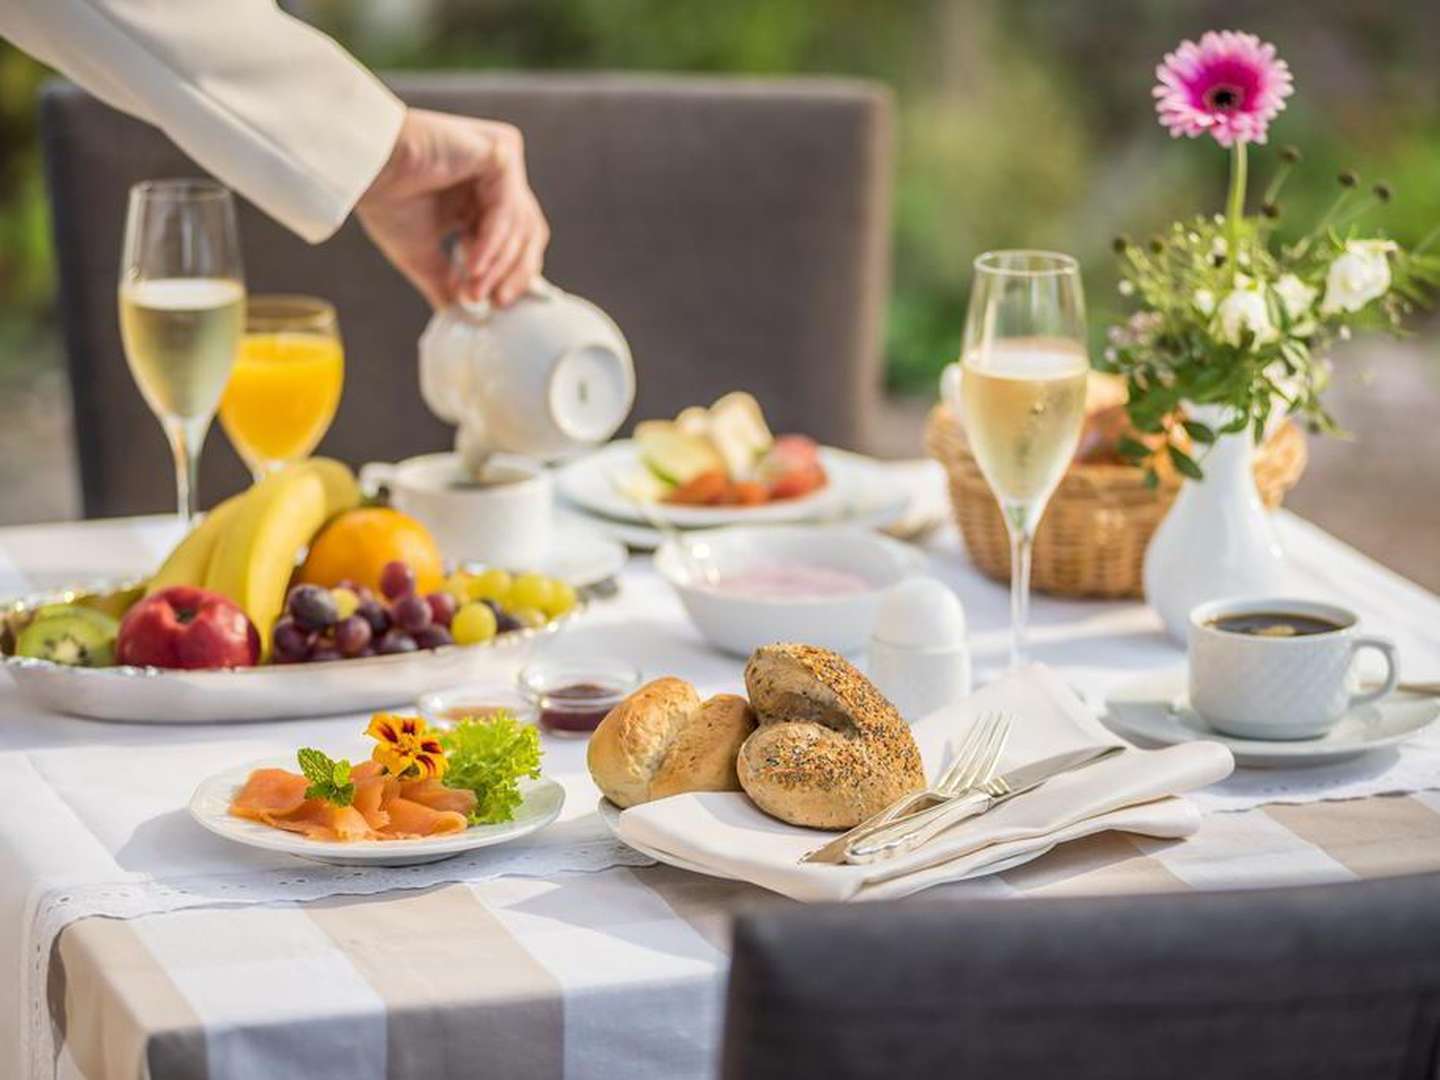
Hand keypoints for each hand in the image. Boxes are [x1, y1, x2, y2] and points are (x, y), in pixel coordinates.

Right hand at [356, 108, 549, 308]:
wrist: (362, 166)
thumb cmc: (384, 198)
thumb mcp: (422, 254)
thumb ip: (447, 283)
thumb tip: (460, 315)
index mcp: (481, 194)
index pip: (517, 238)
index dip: (510, 274)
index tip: (494, 306)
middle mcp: (496, 175)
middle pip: (528, 232)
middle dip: (512, 273)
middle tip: (493, 303)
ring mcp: (502, 160)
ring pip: (521, 224)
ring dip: (498, 265)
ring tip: (473, 290)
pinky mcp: (501, 153)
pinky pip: (508, 208)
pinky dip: (493, 243)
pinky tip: (473, 266)